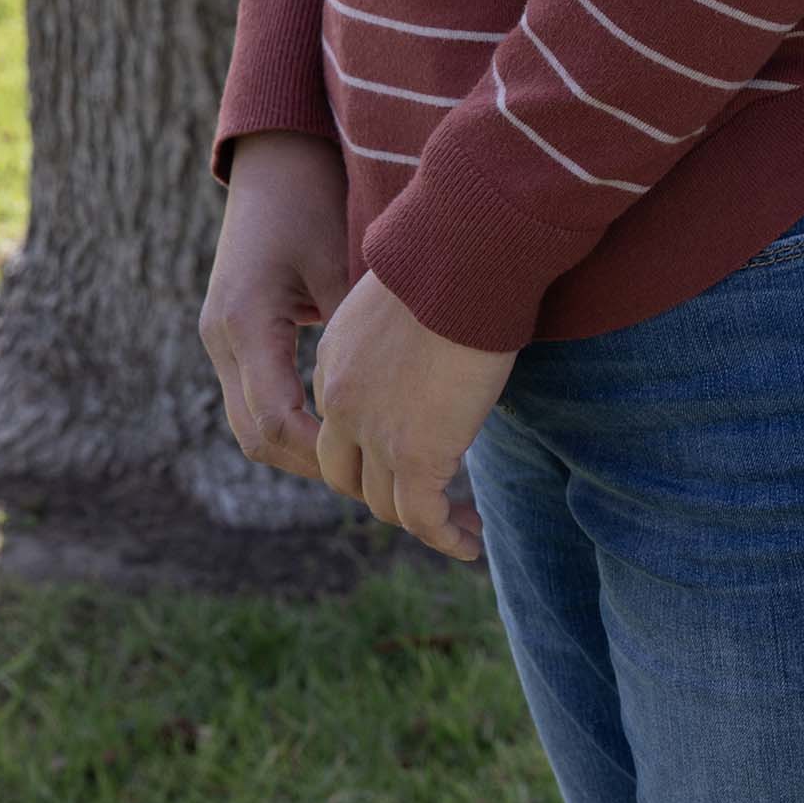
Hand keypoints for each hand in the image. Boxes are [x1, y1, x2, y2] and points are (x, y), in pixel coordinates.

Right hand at [200, 131, 349, 483]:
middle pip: (256, 434)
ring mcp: (222, 339)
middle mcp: (222, 338)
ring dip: (302, 449)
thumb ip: (355, 326)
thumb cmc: (314, 201)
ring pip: (251, 424)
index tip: (376, 464)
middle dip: (313, 463)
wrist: (276, 162)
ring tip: (365, 462)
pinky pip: (257, 399)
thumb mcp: (340, 261)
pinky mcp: (235, 337)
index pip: (275, 418)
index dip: (322, 452)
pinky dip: (295, 422)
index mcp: (245, 321)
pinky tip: (344, 427)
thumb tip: (397, 394)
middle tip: (378, 480)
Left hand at [313, 272, 507, 562]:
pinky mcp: (417, 453)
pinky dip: (444, 537)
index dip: (373, 451)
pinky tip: (468, 543)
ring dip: (423, 523)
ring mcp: (375, 432)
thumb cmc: (453, 260)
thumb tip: (446, 332)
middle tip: (433, 500)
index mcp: (335, 362)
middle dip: (385, 494)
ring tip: (462, 528)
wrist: (463, 259)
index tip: (416, 455)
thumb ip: (411, 328)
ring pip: (385, 504)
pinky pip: (422, 516)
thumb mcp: (412, 295)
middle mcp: (341, 403)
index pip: (340, 426)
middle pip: (348, 475)